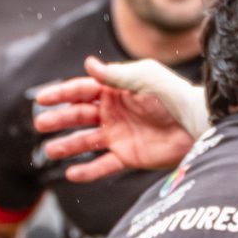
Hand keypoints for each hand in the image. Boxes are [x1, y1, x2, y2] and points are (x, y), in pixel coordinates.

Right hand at [32, 56, 201, 180]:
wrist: (196, 124)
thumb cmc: (173, 95)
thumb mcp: (144, 78)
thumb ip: (115, 75)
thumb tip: (88, 63)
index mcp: (117, 90)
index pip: (82, 90)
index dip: (61, 94)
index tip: (41, 99)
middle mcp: (115, 112)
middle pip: (79, 116)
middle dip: (59, 119)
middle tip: (40, 124)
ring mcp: (120, 135)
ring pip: (86, 142)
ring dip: (67, 146)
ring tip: (49, 151)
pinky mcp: (129, 156)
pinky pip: (103, 166)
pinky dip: (87, 171)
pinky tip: (71, 174)